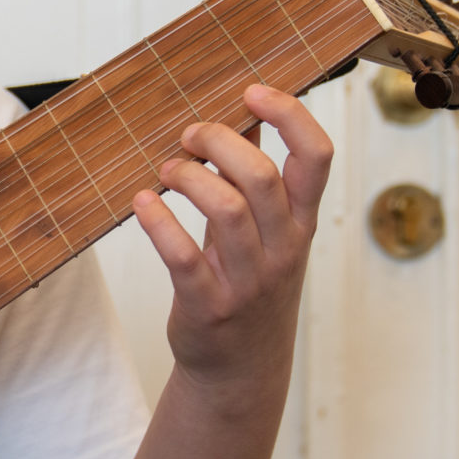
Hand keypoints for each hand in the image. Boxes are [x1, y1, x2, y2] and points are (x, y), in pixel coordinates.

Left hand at [130, 85, 334, 389]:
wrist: (242, 368)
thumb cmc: (250, 285)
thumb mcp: (267, 232)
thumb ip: (256, 176)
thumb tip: (244, 115)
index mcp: (301, 222)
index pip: (316, 156)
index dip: (290, 114)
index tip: (253, 91)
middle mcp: (283, 248)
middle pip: (262, 176)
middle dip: (219, 142)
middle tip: (189, 136)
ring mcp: (249, 280)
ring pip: (226, 210)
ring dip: (188, 177)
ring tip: (167, 170)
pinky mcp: (209, 305)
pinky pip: (184, 256)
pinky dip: (159, 223)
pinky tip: (142, 204)